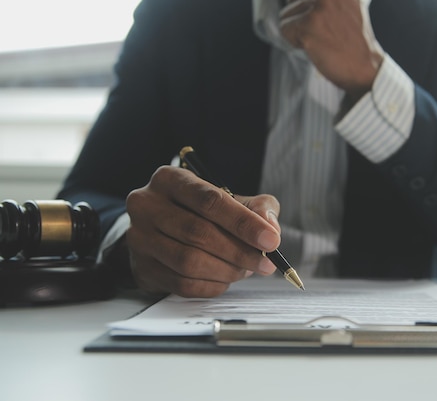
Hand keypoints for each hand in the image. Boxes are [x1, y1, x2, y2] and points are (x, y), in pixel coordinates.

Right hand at [125, 166, 280, 296]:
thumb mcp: (233, 198)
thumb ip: (258, 207)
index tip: (270, 240)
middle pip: (198, 232)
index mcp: (170, 179)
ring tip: (245, 270)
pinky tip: (225, 279)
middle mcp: (146, 205)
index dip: (243, 222)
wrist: (164, 229)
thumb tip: (269, 226)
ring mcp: (139, 238)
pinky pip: (181, 284)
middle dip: (239, 251)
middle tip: (264, 263)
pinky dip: (211, 285)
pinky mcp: (141, 268)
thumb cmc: (202, 211)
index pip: (209, 200)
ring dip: (226, 270)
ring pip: (188, 261)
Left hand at [280, 0, 383, 98]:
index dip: (309, 3)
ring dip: (301, 30)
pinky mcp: (308, 24)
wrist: (364, 66)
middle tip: (327, 30)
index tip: (324, 17)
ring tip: (323, 37)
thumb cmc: (353, 37)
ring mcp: (319, 6)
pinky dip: (295, 41)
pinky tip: (316, 45)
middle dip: (304, 17)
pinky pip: (284, 28)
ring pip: (287, 14)